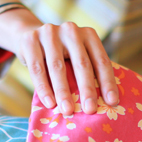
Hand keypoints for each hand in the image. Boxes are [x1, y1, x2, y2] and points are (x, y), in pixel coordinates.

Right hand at [0, 8, 118, 114]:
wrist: (29, 36)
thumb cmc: (62, 55)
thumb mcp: (78, 57)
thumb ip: (89, 72)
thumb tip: (105, 103)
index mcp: (88, 35)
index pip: (101, 61)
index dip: (108, 82)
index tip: (112, 102)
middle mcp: (71, 30)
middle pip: (82, 64)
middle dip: (87, 89)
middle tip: (90, 110)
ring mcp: (50, 33)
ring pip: (58, 68)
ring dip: (63, 92)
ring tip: (68, 111)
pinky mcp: (30, 40)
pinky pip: (37, 69)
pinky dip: (44, 88)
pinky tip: (49, 103)